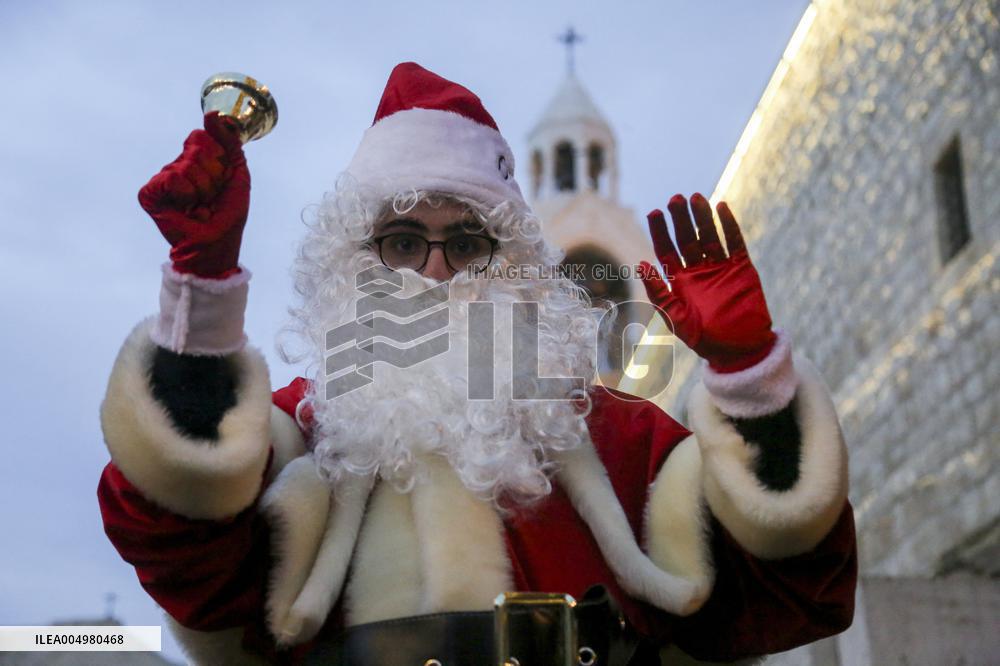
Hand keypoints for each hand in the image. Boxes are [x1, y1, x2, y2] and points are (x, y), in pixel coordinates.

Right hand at [138, 112, 249, 277]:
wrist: (217, 244)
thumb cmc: (227, 213)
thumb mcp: (237, 173)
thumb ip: (229, 141)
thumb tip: (213, 113)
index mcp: (196, 159)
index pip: (202, 137)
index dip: (219, 160)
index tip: (222, 181)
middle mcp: (176, 165)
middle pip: (195, 148)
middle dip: (212, 175)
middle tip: (211, 196)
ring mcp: (162, 179)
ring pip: (185, 165)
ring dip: (201, 188)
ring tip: (199, 205)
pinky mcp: (150, 194)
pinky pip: (170, 179)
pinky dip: (184, 194)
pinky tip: (184, 208)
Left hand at [639, 193, 775, 372]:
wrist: (739, 350)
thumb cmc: (704, 339)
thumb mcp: (675, 317)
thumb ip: (658, 292)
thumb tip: (640, 264)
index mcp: (680, 281)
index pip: (666, 250)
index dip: (660, 232)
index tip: (654, 213)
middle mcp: (698, 271)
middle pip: (687, 239)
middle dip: (681, 219)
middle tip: (675, 199)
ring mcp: (721, 267)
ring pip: (709, 236)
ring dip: (702, 217)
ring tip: (695, 198)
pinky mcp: (742, 268)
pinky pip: (735, 242)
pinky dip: (729, 225)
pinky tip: (721, 207)